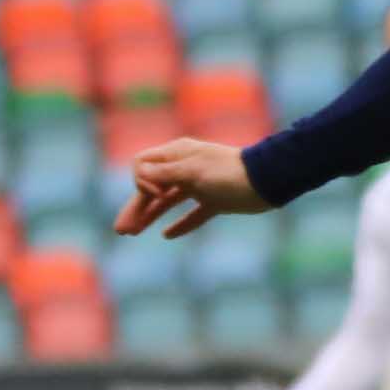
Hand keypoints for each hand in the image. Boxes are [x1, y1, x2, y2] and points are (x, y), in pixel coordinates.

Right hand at [114, 139, 272, 239]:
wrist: (267, 181)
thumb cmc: (229, 172)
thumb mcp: (193, 171)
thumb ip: (164, 173)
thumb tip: (139, 173)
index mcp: (177, 154)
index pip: (142, 164)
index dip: (141, 181)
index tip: (156, 193)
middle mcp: (185, 168)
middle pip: (151, 187)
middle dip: (135, 207)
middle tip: (122, 230)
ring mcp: (200, 185)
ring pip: (168, 202)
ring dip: (149, 216)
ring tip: (132, 233)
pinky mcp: (215, 201)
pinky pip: (192, 214)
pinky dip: (180, 224)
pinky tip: (167, 235)